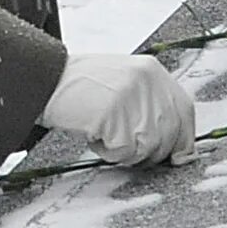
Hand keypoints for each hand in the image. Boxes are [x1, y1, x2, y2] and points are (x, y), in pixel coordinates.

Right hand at [38, 51, 196, 166]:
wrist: (43, 78)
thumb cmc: (78, 86)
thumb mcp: (121, 83)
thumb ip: (148, 103)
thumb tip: (174, 141)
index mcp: (151, 70)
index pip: (184, 109)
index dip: (183, 138)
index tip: (179, 156)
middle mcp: (146, 81)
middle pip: (169, 134)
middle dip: (150, 151)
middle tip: (125, 147)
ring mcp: (131, 97)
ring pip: (148, 147)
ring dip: (125, 151)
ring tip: (103, 133)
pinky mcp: (114, 114)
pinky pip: (124, 151)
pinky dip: (107, 151)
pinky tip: (93, 133)